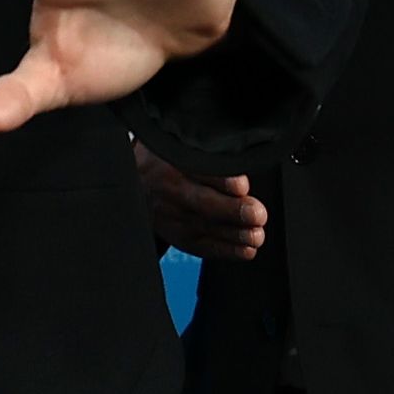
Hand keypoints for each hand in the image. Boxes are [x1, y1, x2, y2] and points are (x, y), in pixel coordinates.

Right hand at [132, 139, 267, 262]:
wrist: (136, 179)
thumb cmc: (169, 159)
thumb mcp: (181, 143)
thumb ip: (210, 151)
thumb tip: (243, 163)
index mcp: (174, 161)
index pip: (199, 170)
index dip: (222, 180)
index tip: (243, 186)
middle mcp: (170, 190)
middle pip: (203, 202)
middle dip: (233, 211)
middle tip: (257, 215)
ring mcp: (172, 216)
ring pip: (205, 227)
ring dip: (235, 234)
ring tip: (256, 235)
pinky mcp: (176, 235)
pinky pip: (202, 246)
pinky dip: (226, 250)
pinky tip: (246, 250)